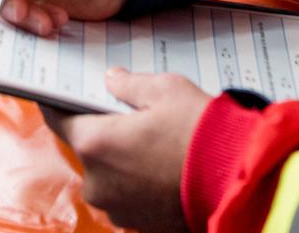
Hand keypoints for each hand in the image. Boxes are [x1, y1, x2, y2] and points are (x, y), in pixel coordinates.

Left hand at [43, 69, 207, 232]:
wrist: (240, 181)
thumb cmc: (202, 134)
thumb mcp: (166, 90)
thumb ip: (129, 84)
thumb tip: (112, 80)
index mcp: (94, 143)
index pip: (58, 118)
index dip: (60, 102)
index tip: (59, 92)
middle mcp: (98, 182)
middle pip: (88, 148)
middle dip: (105, 131)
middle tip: (131, 116)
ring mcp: (118, 209)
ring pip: (109, 175)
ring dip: (124, 160)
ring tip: (156, 144)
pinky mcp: (139, 225)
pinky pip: (129, 196)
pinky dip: (141, 183)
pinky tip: (165, 168)